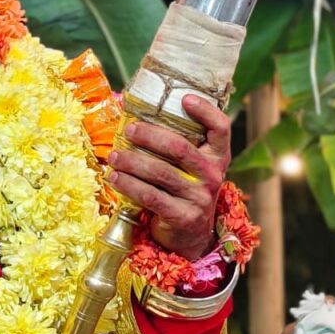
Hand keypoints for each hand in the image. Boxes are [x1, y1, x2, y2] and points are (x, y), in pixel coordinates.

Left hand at [106, 94, 231, 259]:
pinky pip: (150, 196)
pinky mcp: (183, 217)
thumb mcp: (190, 168)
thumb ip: (177, 145)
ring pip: (160, 172)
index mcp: (216, 157)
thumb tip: (138, 115)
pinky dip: (128, 185)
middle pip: (180, 147)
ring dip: (131, 162)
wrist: (191, 235)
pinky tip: (114, 178)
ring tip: (113, 156)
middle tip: (129, 130)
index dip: (206, 111)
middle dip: (149, 136)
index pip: (221, 129)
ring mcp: (200, 198)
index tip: (185, 98)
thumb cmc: (183, 189)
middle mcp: (212, 175)